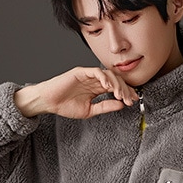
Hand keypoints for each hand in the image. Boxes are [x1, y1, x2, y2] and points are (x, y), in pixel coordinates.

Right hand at [14, 67, 138, 118]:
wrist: (49, 102)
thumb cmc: (65, 105)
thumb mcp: (90, 110)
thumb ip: (105, 107)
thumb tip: (121, 105)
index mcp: (97, 88)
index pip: (116, 88)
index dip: (126, 93)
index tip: (134, 100)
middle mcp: (94, 80)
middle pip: (115, 80)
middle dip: (125, 90)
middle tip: (130, 100)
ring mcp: (88, 75)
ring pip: (108, 75)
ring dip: (117, 84)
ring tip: (120, 95)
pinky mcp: (80, 72)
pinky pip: (95, 71)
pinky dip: (104, 78)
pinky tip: (109, 87)